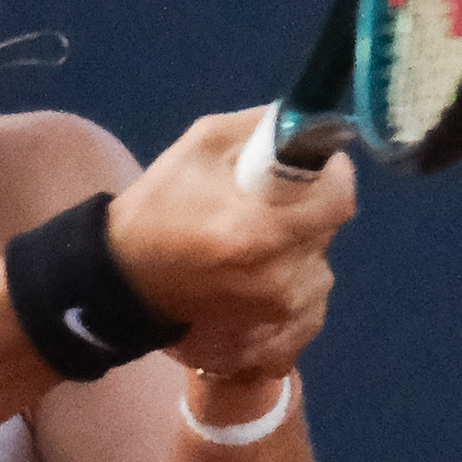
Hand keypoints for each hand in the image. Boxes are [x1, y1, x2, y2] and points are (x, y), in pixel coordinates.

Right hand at [107, 107, 356, 380]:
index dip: (334, 178)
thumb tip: (310, 121)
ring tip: (254, 252)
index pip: (338, 201)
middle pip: (325, 233)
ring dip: (298, 254)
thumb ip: (261, 129)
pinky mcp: (276, 341)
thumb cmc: (158, 210)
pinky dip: (291, 292)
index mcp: (258, 232)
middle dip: (306, 213)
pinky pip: (310, 308)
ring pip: (318, 269)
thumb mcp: (200, 147)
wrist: (124, 284)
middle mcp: (278, 280)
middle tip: (267, 209)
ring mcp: (279, 316)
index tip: (320, 169)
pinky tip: (256, 283)